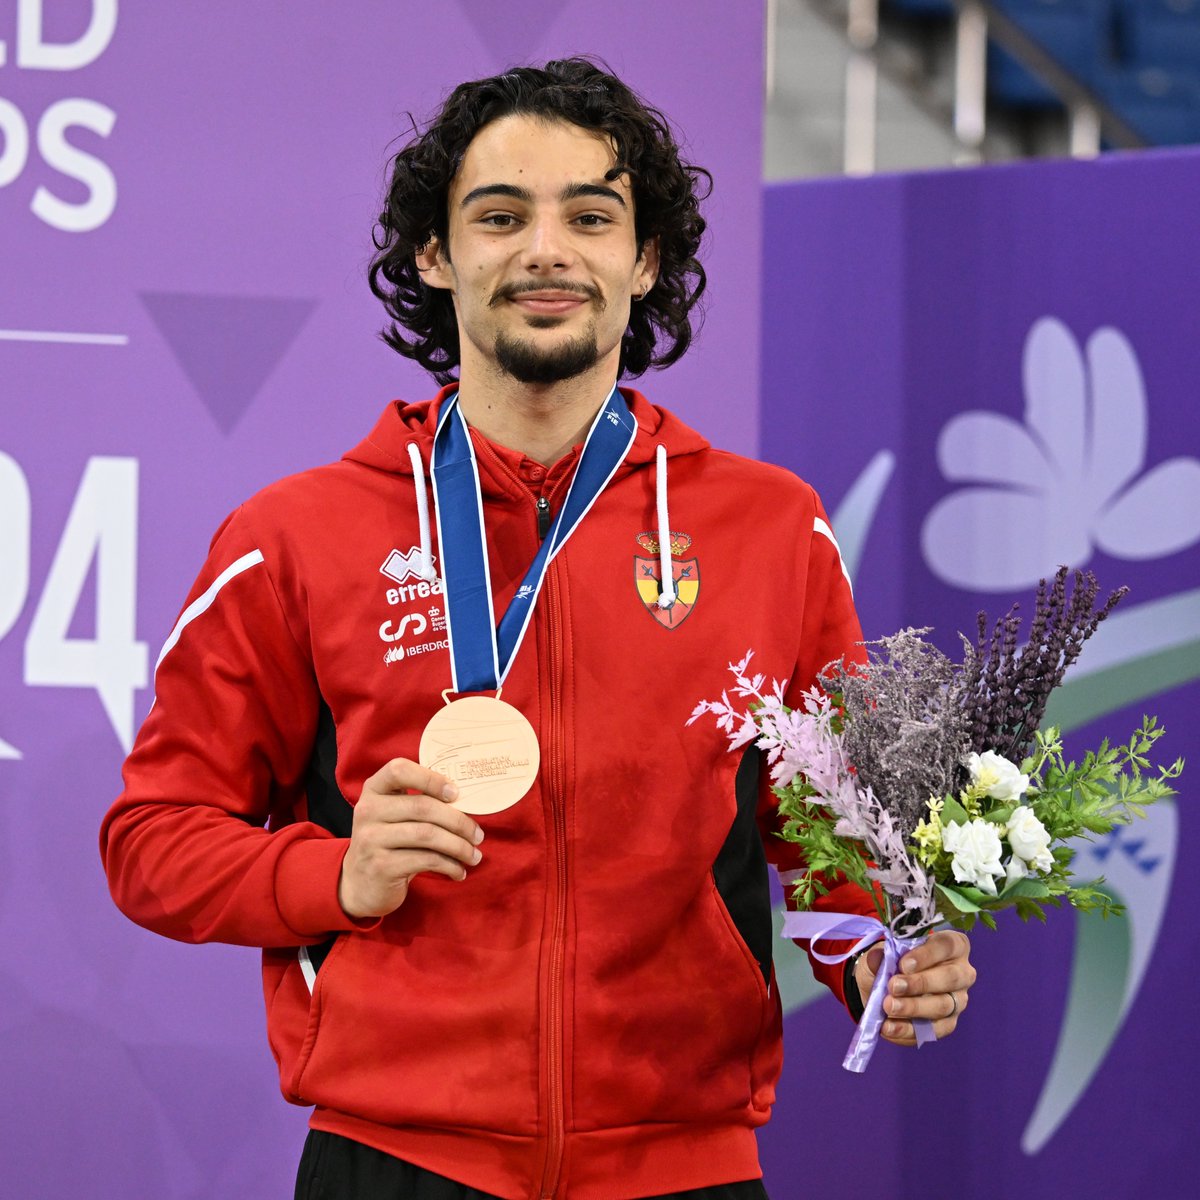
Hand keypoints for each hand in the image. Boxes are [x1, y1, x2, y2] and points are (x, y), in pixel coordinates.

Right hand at [338, 758, 482, 918]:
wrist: (360, 883)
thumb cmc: (390, 843)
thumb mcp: (396, 816)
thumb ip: (420, 802)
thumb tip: (467, 801)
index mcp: (374, 789)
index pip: (399, 770)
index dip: (430, 778)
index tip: (456, 793)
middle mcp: (368, 810)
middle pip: (422, 807)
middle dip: (458, 821)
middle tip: (478, 835)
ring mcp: (371, 839)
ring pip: (427, 835)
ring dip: (459, 846)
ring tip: (474, 855)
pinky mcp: (380, 866)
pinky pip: (425, 860)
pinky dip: (449, 865)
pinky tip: (458, 871)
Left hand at [853, 929, 974, 1045]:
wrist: (883, 988)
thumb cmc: (891, 963)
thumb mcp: (880, 955)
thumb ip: (879, 956)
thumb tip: (877, 958)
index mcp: (951, 945)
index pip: (948, 945)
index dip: (927, 954)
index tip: (904, 964)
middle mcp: (962, 972)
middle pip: (951, 978)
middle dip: (920, 983)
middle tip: (893, 986)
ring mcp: (958, 1000)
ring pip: (943, 1006)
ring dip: (914, 1007)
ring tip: (888, 1006)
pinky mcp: (948, 1024)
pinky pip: (933, 1030)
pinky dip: (908, 1029)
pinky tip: (888, 1026)